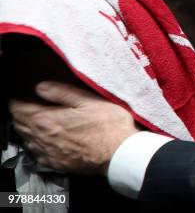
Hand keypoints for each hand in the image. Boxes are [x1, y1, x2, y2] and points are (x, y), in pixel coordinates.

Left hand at [9, 81, 137, 174]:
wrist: (119, 153)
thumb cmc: (108, 125)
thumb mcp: (87, 99)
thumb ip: (61, 91)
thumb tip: (40, 86)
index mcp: (47, 120)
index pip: (18, 108)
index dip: (18, 99)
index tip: (23, 94)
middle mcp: (42, 139)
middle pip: (19, 124)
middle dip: (21, 113)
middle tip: (31, 104)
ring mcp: (48, 153)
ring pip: (26, 139)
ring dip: (28, 128)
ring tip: (39, 119)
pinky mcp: (56, 164)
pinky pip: (37, 153)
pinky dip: (37, 143)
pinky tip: (48, 138)